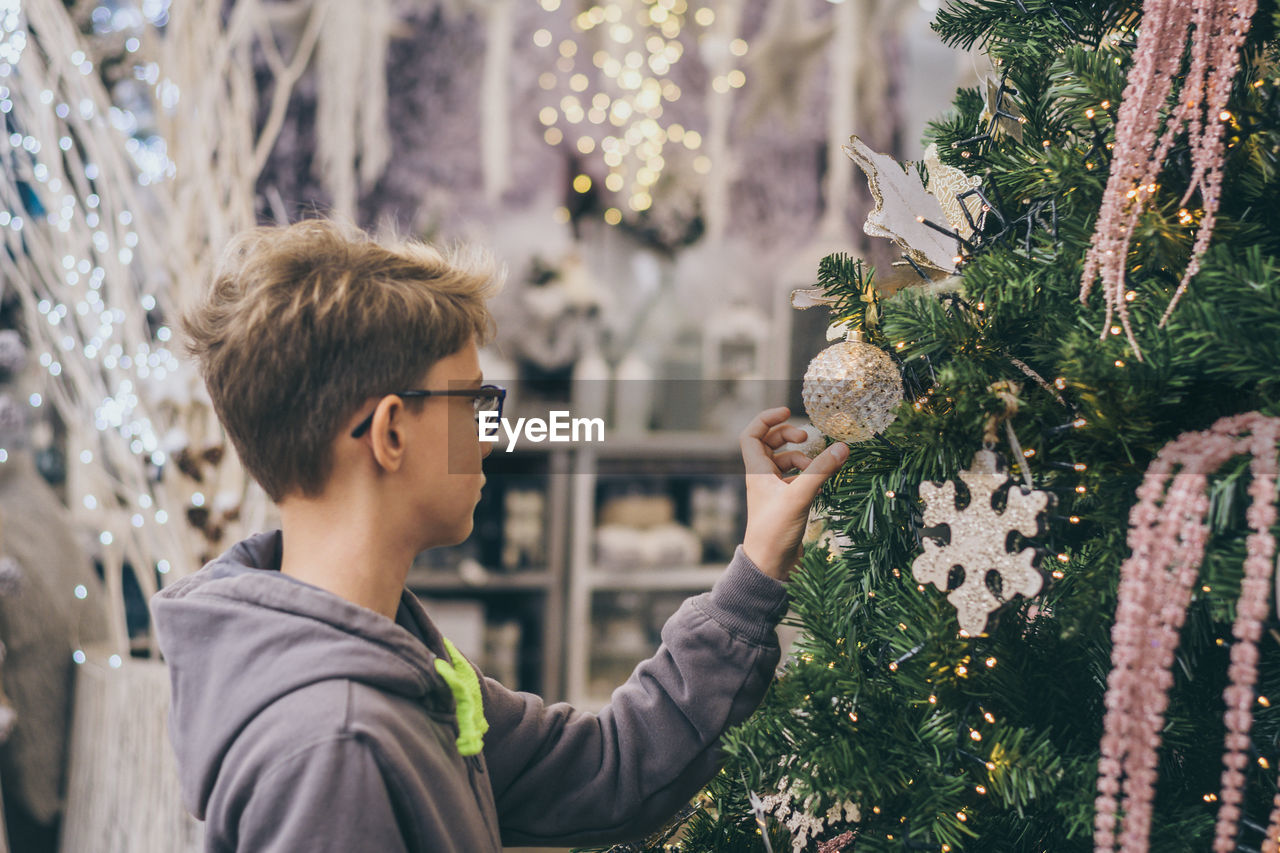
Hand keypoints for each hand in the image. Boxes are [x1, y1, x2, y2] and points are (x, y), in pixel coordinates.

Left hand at [740, 407, 847, 581]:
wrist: (770, 567)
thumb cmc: (774, 532)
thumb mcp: (799, 497)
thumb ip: (820, 472)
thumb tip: (843, 447)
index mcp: (756, 472)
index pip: (752, 435)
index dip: (767, 419)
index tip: (788, 412)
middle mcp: (762, 479)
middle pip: (769, 444)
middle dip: (788, 436)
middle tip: (807, 438)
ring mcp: (773, 491)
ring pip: (784, 462)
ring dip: (801, 458)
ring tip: (816, 467)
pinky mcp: (785, 503)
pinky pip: (795, 479)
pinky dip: (807, 475)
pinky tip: (820, 482)